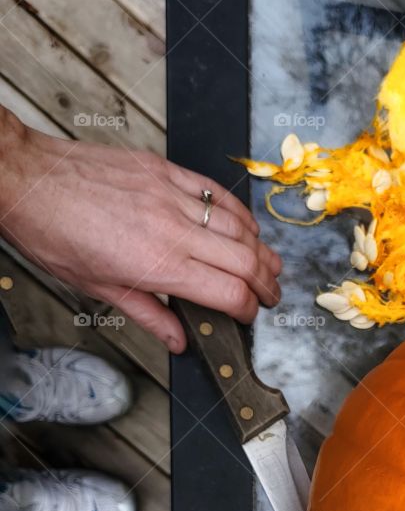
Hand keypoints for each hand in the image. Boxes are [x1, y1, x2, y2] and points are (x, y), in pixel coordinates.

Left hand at [0, 109, 281, 351]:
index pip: (228, 292)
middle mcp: (172, 229)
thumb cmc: (53, 232)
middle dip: (266, 283)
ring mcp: (172, 196)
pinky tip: (245, 226)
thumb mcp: (98, 288)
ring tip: (267, 264)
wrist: (28, 180)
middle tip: (271, 295)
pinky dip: (238, 213)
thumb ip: (148, 313)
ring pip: (239, 226)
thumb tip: (179, 339)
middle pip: (244, 260)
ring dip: (260, 249)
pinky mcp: (166, 171)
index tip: (248, 315)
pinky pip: (217, 193)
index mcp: (157, 265)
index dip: (248, 308)